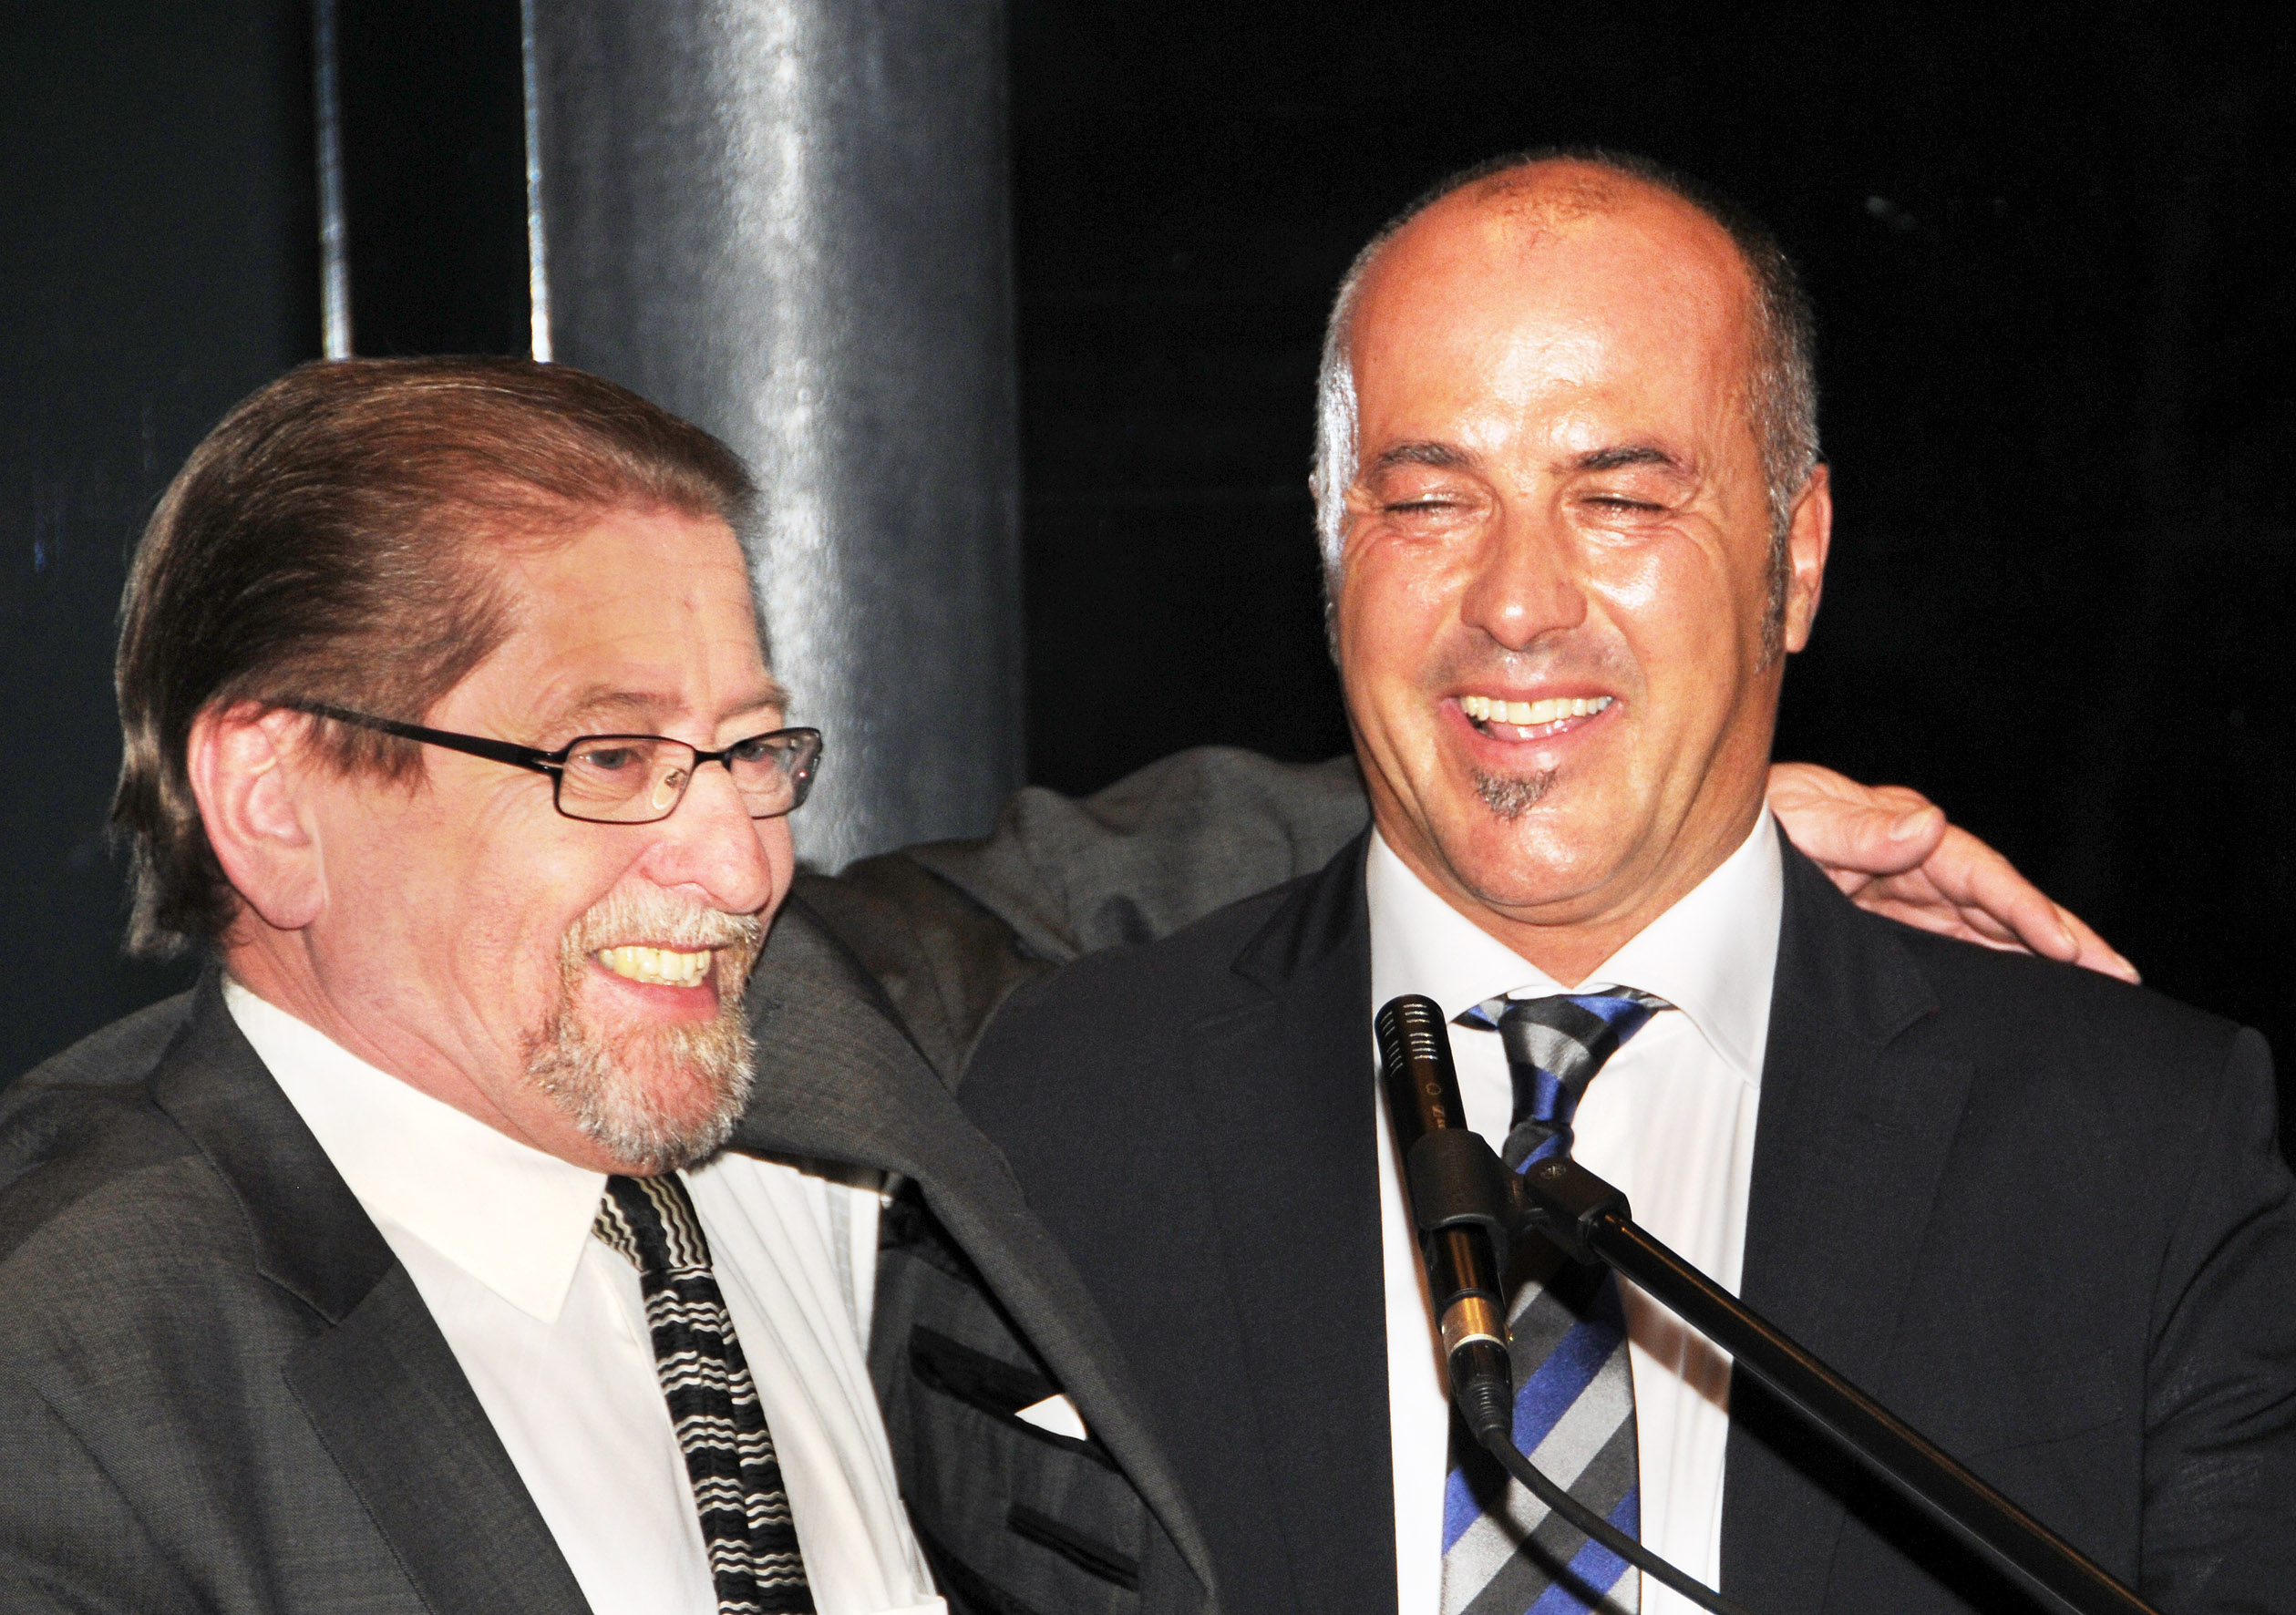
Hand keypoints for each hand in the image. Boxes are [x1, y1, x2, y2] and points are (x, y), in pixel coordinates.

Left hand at [1766, 761, 2136, 982]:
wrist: (1695, 855)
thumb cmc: (1740, 826)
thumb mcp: (1792, 816)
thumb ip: (1856, 828)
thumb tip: (1929, 826)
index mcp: (1895, 830)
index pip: (1976, 872)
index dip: (2023, 907)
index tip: (2065, 943)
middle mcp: (1907, 861)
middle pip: (1996, 904)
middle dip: (2059, 937)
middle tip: (2120, 977)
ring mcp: (1896, 896)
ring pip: (1980, 931)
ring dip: (2034, 959)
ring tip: (2095, 993)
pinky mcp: (1876, 926)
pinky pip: (1944, 948)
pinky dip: (1987, 969)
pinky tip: (2021, 997)